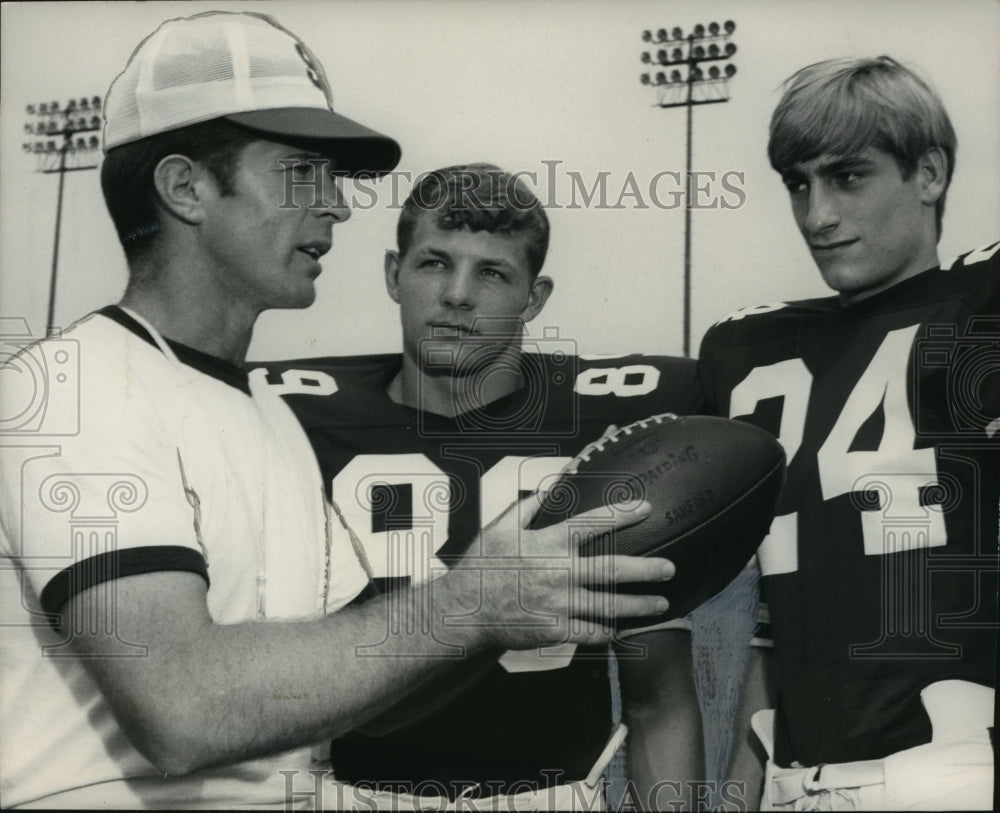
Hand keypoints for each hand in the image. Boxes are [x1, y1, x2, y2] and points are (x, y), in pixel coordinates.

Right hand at [442, 495, 674, 649]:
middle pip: (613, 569)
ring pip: (609, 605)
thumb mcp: (501, 527)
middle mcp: (558, 572)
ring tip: (662, 603)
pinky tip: (627, 629)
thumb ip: (530, 506)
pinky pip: (591, 632)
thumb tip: (551, 483)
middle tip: (670, 568)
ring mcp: (559, 603)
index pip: (593, 523)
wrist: (465, 610)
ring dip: (640, 604)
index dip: (622, 514)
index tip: (647, 508)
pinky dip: (611, 632)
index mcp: (548, 543)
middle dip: (647, 569)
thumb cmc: (484, 565)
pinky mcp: (555, 630)